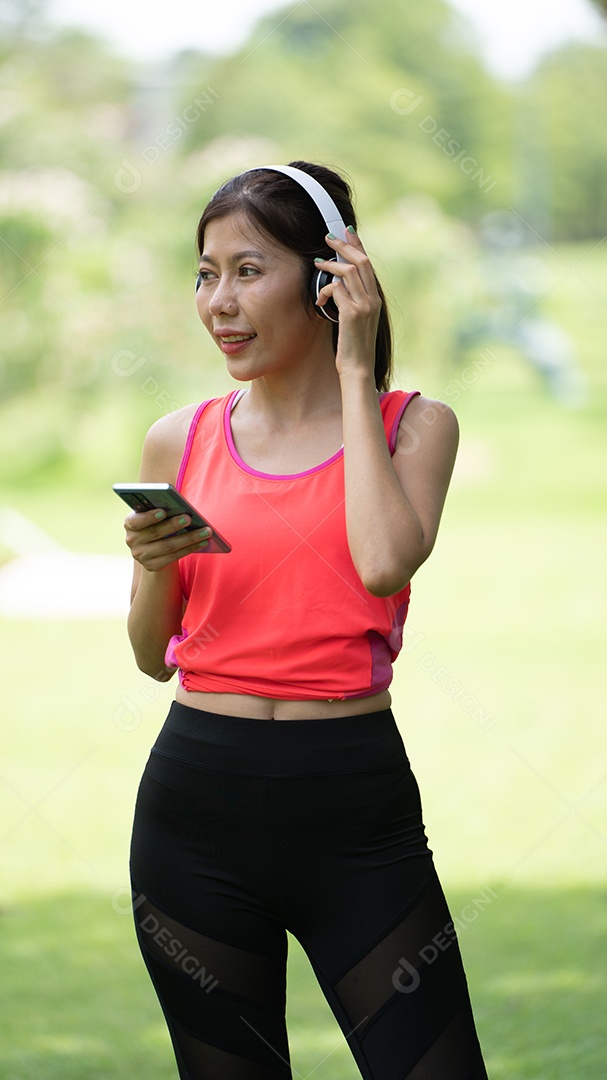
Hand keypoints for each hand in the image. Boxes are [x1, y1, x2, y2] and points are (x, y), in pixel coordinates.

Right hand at [124, 507, 210, 571]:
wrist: (153, 547)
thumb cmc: (157, 523)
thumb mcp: (153, 515)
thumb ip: (160, 509)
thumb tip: (179, 505)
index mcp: (130, 523)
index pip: (136, 521)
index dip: (149, 517)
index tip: (163, 511)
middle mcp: (132, 540)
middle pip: (155, 533)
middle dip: (173, 525)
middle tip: (189, 518)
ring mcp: (141, 555)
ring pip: (168, 546)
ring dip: (189, 538)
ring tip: (205, 531)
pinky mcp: (152, 566)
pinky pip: (174, 557)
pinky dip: (190, 548)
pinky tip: (203, 542)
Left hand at [315, 228, 381, 377]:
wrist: (358, 368)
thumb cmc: (353, 347)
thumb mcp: (355, 320)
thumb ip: (351, 302)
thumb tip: (337, 286)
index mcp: (375, 299)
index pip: (367, 264)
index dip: (357, 245)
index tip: (347, 233)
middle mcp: (373, 299)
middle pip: (361, 261)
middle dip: (343, 246)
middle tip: (328, 237)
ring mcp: (364, 305)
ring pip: (349, 271)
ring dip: (330, 265)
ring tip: (317, 264)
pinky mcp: (352, 313)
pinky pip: (336, 289)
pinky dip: (324, 290)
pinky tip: (318, 299)